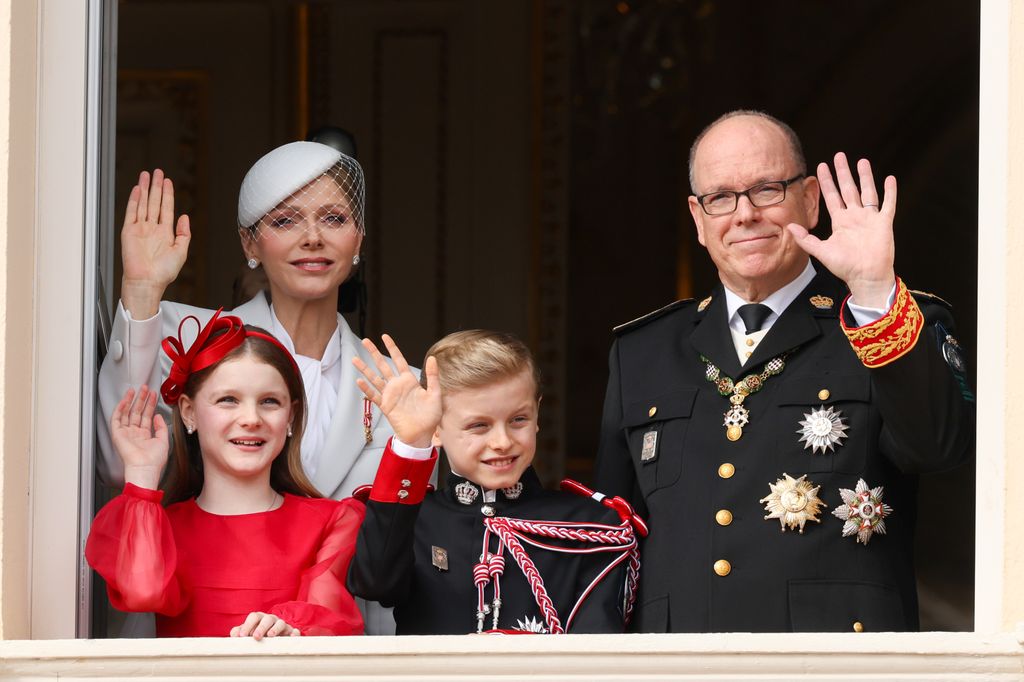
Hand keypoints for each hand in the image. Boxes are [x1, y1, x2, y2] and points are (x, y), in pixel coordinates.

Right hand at [111, 386, 167, 489]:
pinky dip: (120, 409)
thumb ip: (161, 427)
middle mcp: (134, 433)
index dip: (150, 404)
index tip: (153, 394)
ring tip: (135, 390)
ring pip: (127, 413)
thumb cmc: (154, 459)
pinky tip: (125, 400)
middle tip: (144, 388)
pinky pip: (116, 419)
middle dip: (141, 399)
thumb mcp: (163, 440)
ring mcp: (126, 433)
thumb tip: (158, 415)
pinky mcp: (117, 434)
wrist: (145, 467)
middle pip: (137, 412)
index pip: (146, 416)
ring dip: (130, 401)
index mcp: (145, 435)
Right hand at [120, 169, 190, 318]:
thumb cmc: (163, 272)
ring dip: (145, 189)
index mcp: (165, 234)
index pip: (166, 208)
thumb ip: (184, 233)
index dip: (167, 195)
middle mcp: (152, 229)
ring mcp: (140, 229)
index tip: (168, 182)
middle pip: (154, 202)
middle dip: (156, 187)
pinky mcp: (129, 232)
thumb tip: (185, 217)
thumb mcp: (181, 251)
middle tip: (158, 172)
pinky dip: (134, 200)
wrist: (147, 281)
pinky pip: (131, 212)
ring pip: (143, 203)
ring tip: (147, 175)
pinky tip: (137, 189)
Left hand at [230, 612, 300, 639]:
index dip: (247, 625)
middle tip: (255, 637)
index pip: (254, 617)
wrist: (275, 637)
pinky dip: (293, 633)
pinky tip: (291, 637)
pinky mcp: (291, 632)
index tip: (242, 635)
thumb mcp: (248, 632)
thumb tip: (234, 633)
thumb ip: (239, 632)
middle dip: (261, 627)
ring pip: (280, 623)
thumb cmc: (258, 634)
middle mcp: (271, 619)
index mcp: (259, 618)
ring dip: (275, 629)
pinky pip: (294, 631)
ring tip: (270, 636)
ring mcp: (282, 625)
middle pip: (267, 619)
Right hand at [353, 334, 441, 447]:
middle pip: (383, 365)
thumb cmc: (431, 416)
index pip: (399, 360)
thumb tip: (432, 357)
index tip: (385, 337)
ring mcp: (390, 395)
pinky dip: (366, 389)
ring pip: (375, 378)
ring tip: (354, 359)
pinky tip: (359, 381)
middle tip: (365, 341)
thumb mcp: (435, 394)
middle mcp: (397, 385)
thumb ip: (433, 376)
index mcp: (410, 380)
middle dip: (374, 353)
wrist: (423, 434)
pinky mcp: (385, 406)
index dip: (392, 348)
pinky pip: (374, 395)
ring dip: (365, 369)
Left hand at [786, 152, 896, 307]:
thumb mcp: (821, 251)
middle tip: (839, 155)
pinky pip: (888, 204)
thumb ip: (805, 239)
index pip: (831, 196)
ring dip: (865, 177)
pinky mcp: (884, 223)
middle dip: (843, 173)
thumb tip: (789, 226)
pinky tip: (890, 178)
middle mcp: (855, 217)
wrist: (865, 277)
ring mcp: (870, 219)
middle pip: (848, 189)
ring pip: (868, 192)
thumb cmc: (844, 267)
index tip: (821, 166)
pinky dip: (890, 192)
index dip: (826, 182)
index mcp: (840, 221)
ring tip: (862, 161)